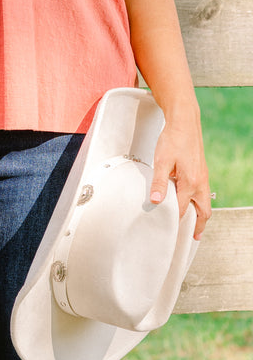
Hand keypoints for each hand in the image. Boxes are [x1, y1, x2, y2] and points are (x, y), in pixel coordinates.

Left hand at [150, 112, 211, 240]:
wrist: (184, 122)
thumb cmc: (173, 139)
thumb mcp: (161, 161)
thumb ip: (158, 182)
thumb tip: (154, 201)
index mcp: (190, 183)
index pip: (184, 210)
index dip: (176, 221)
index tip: (170, 232)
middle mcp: (200, 182)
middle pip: (203, 211)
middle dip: (199, 225)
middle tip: (193, 237)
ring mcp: (202, 176)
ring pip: (205, 202)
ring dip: (201, 214)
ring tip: (195, 224)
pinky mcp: (201, 170)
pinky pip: (204, 192)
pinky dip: (200, 202)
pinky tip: (192, 200)